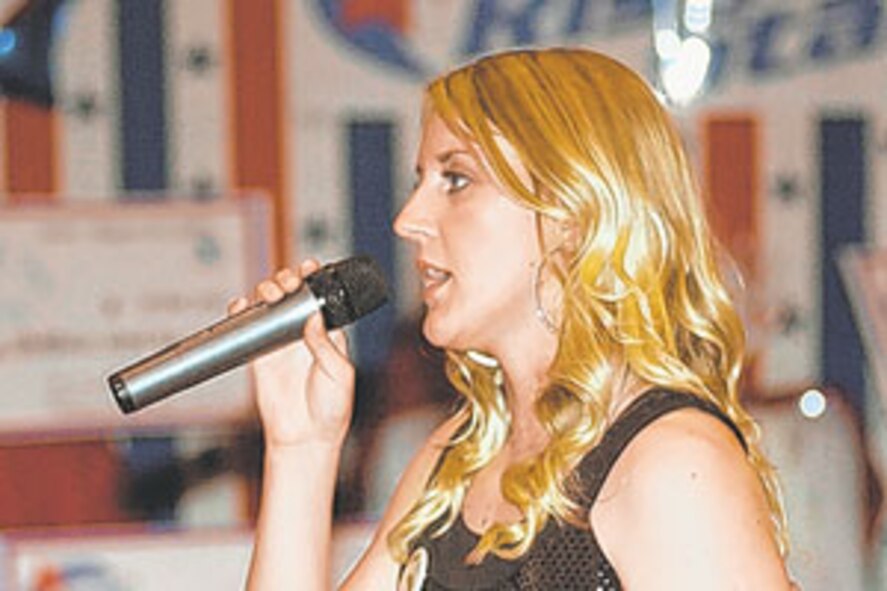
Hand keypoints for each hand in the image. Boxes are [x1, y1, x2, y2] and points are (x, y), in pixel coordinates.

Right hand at [228, 259, 354, 449]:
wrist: (306, 436)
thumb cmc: (331, 408)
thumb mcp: (339, 374)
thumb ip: (325, 346)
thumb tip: (313, 316)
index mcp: (327, 332)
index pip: (319, 296)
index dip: (313, 277)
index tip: (310, 267)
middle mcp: (303, 331)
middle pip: (291, 292)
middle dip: (288, 278)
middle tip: (288, 284)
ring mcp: (279, 340)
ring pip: (268, 303)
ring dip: (266, 288)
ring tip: (271, 294)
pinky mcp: (258, 354)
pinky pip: (247, 326)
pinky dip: (240, 311)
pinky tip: (242, 306)